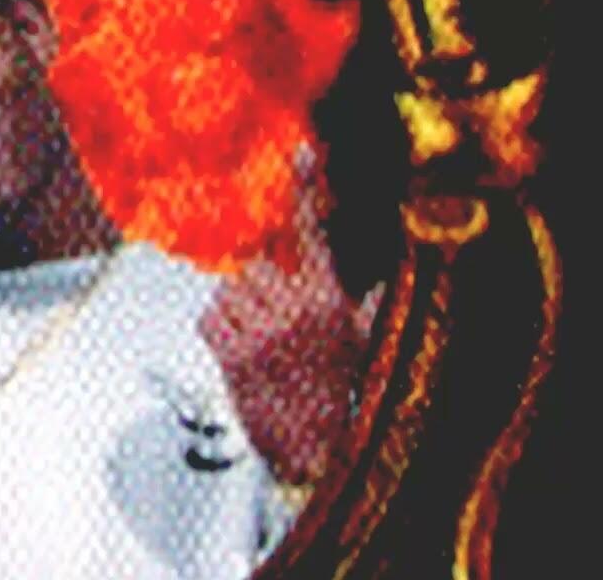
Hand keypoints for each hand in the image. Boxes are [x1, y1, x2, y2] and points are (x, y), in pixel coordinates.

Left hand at [201, 145, 381, 484]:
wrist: (321, 454)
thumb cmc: (342, 397)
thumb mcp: (368, 344)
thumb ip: (374, 303)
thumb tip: (391, 278)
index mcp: (331, 299)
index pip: (314, 232)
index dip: (306, 187)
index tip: (299, 149)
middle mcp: (297, 309)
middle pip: (255, 265)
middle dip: (259, 289)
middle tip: (274, 325)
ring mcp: (262, 331)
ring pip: (230, 289)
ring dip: (238, 310)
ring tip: (261, 344)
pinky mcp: (232, 355)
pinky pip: (210, 316)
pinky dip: (218, 329)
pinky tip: (241, 352)